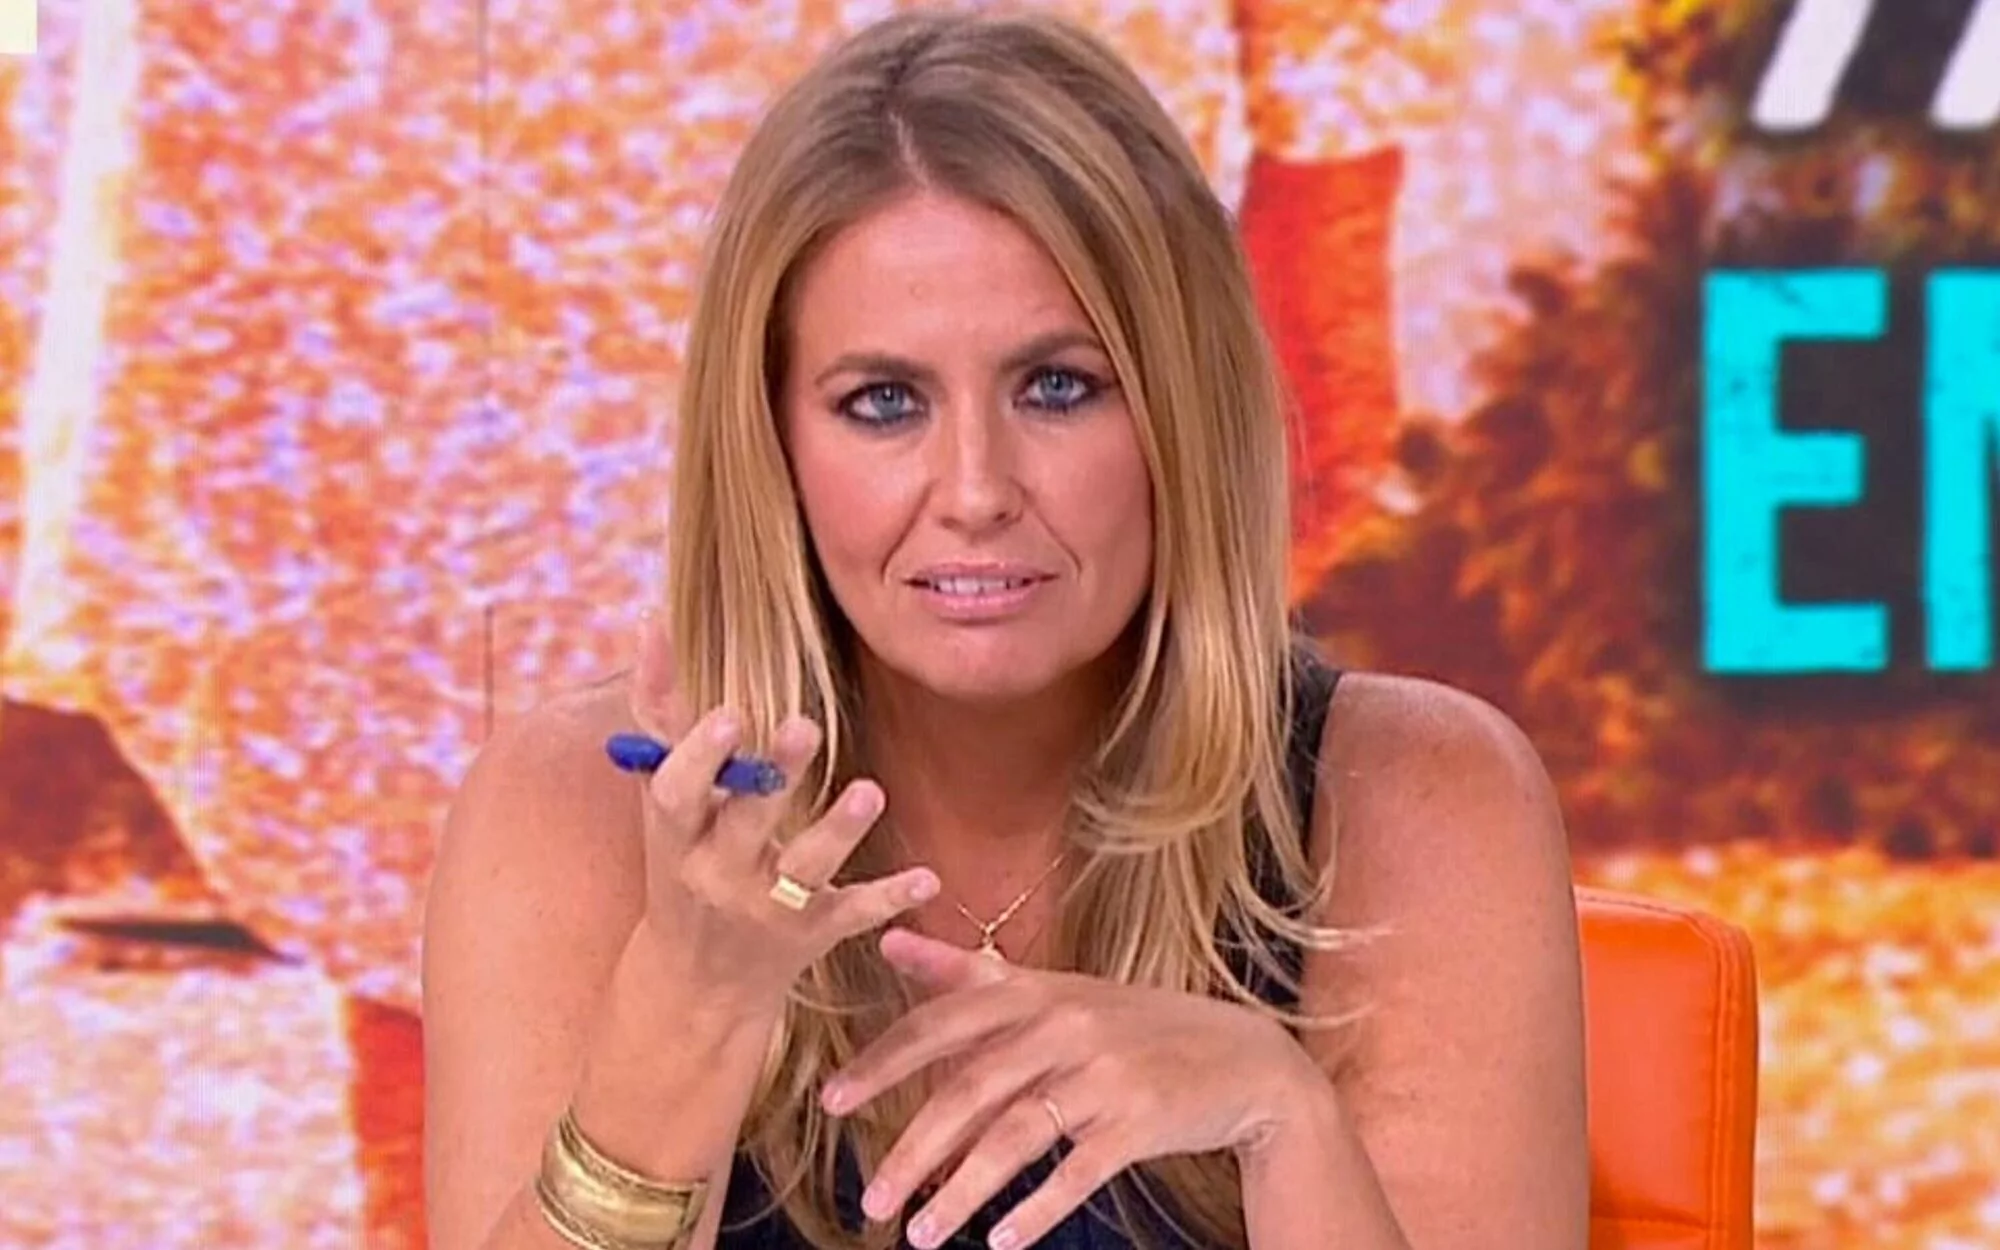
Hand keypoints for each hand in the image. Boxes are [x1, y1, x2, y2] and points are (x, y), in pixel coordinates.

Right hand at [626, 613, 940, 1012]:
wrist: (694, 985)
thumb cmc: (681, 863)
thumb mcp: (661, 798)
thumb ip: (659, 713)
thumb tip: (653, 621)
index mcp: (676, 836)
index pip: (679, 795)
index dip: (701, 757)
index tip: (730, 716)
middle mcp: (717, 873)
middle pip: (747, 823)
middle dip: (775, 778)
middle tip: (805, 725)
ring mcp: (766, 908)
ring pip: (803, 870)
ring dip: (837, 831)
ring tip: (869, 792)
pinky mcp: (811, 935)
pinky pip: (853, 915)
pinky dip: (888, 897)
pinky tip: (927, 877)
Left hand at [820, 928, 1321, 1248]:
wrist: (1243, 1058)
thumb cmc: (1134, 1024)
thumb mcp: (1054, 988)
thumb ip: (967, 970)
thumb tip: (889, 939)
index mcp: (1035, 990)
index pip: (942, 1024)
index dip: (884, 1064)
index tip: (833, 1102)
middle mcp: (1065, 1024)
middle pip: (969, 1090)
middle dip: (912, 1149)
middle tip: (869, 1200)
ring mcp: (1105, 1073)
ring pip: (1014, 1137)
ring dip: (961, 1192)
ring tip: (918, 1237)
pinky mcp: (1140, 1120)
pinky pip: (1077, 1171)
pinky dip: (1037, 1208)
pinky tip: (1001, 1240)